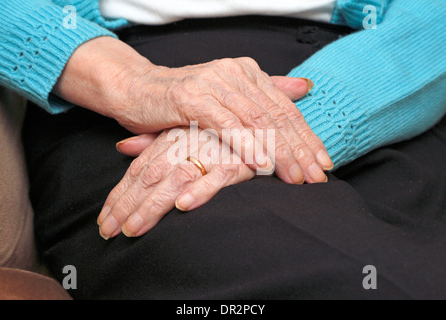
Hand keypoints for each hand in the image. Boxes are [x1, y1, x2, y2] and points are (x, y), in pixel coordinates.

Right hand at [55, 37, 332, 183]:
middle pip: (276, 116)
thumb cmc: (182, 101)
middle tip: (316, 177)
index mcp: (248, 73)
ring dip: (279, 152)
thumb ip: (267, 91)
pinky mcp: (192, 98)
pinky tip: (262, 164)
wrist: (136, 90)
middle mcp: (235, 74)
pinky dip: (246, 145)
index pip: (285, 109)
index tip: (324, 163)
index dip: (307, 137)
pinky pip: (226, 125)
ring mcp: (214, 84)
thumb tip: (304, 88)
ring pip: (256, 121)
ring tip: (296, 177)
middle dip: (300, 150)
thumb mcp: (228, 97)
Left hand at [97, 127, 254, 238]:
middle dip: (126, 206)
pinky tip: (182, 205)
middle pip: (151, 178)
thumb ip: (152, 141)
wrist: (257, 122)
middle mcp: (187, 146)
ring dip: (153, 205)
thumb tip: (121, 147)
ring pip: (176, 180)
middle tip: (108, 232)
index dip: (120, 195)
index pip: (140, 170)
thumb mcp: (182, 132)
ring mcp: (211, 153)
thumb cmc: (218, 132)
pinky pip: (218, 176)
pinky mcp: (237, 161)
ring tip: (133, 229)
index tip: (104, 219)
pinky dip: (201, 189)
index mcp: (172, 139)